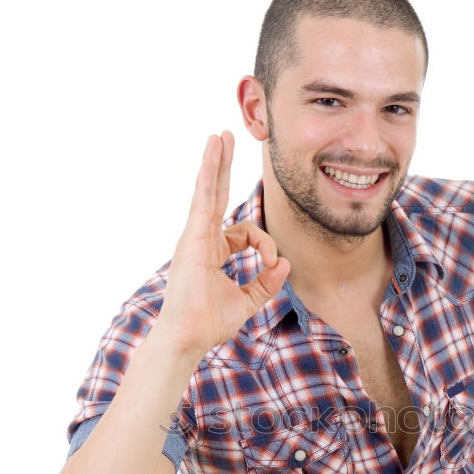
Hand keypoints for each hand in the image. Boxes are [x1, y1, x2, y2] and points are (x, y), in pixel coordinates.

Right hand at [154, 132, 289, 359]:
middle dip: (223, 167)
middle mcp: (201, 240)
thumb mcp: (247, 301)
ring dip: (215, 162)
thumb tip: (286, 264)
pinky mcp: (192, 239)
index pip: (246, 233)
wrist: (188, 338)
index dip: (266, 244)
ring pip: (208, 192)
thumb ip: (266, 283)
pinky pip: (203, 201)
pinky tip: (211, 155)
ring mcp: (194, 238)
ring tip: (219, 136)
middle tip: (226, 138)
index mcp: (213, 252)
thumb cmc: (209, 323)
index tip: (273, 264)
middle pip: (216, 195)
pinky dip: (207, 177)